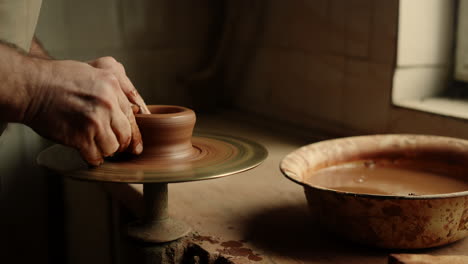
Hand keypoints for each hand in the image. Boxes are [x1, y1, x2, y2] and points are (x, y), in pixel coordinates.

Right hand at [24, 58, 143, 165]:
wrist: (32, 87)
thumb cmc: (59, 78)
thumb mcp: (95, 70)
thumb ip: (117, 85)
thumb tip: (135, 107)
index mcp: (112, 85)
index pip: (133, 115)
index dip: (133, 131)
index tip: (134, 142)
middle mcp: (107, 103)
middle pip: (126, 134)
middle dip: (122, 143)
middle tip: (115, 146)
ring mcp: (94, 121)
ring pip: (113, 147)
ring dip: (106, 150)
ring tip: (98, 146)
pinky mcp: (80, 137)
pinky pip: (95, 156)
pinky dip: (93, 158)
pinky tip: (89, 154)